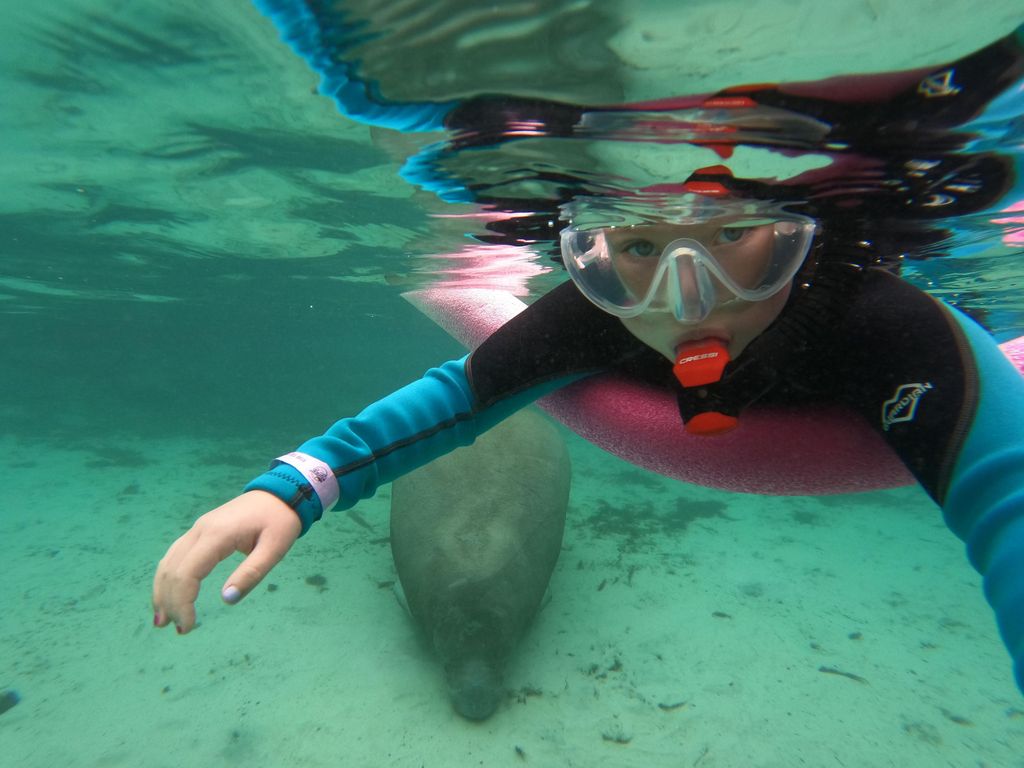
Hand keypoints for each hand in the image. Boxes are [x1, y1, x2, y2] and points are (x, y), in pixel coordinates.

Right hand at [152, 490, 300, 633]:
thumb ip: (251, 573)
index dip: (182, 602)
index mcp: (218, 535)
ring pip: (168, 562)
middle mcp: (200, 530)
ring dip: (162, 591)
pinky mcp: (200, 531)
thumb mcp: (275, 549)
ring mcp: (198, 528)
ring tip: (163, 620)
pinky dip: (168, 577)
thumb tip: (226, 599)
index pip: (187, 573)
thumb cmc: (280, 521)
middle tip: (179, 630)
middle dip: (170, 602)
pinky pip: (175, 555)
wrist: (279, 493)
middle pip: (173, 570)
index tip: (189, 626)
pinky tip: (168, 595)